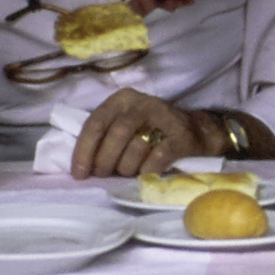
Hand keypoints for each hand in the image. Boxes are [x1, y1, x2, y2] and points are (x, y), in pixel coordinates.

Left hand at [70, 90, 208, 179]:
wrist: (195, 131)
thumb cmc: (151, 132)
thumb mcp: (125, 124)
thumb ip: (104, 137)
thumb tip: (82, 166)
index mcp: (122, 100)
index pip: (96, 123)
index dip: (84, 150)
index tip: (79, 173)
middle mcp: (142, 104)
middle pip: (115, 135)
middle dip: (105, 161)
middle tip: (105, 175)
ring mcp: (164, 118)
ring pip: (135, 147)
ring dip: (127, 167)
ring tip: (128, 173)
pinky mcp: (180, 136)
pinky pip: (157, 157)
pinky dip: (147, 171)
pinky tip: (145, 174)